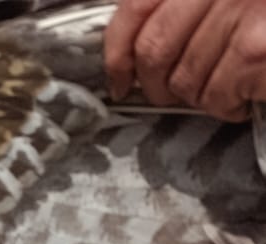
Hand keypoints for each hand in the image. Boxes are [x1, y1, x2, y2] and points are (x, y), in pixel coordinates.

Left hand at [105, 0, 265, 121]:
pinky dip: (229, 108)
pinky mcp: (255, 49)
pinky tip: (248, 98)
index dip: (117, 53)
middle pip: (155, 51)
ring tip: (228, 87)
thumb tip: (136, 56)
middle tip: (173, 95)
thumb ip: (186, 8)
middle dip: (156, 85)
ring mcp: (239, 12)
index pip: (135, 9)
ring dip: (202, 96)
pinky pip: (217, 96)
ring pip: (186, 80)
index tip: (120, 80)